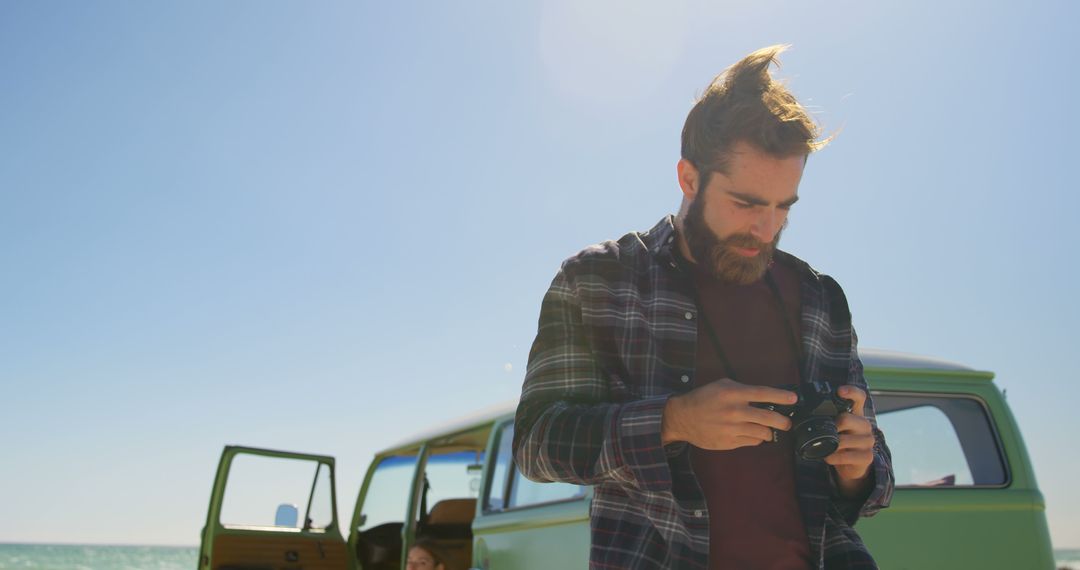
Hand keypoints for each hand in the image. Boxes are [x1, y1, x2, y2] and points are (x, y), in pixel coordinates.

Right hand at [662, 378, 796, 449]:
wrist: (682, 418)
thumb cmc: (703, 398)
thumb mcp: (722, 385)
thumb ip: (743, 390)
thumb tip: (765, 397)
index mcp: (733, 393)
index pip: (763, 394)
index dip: (781, 396)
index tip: (794, 399)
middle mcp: (735, 411)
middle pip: (769, 418)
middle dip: (783, 422)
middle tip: (786, 423)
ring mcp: (732, 429)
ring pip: (763, 433)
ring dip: (768, 431)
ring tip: (766, 429)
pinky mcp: (729, 443)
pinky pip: (752, 442)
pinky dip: (755, 438)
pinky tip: (750, 433)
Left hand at [826, 385, 875, 496]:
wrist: (853, 465)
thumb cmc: (841, 443)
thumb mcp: (835, 428)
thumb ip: (827, 418)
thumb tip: (800, 410)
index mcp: (857, 414)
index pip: (859, 397)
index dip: (851, 391)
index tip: (839, 391)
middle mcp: (865, 425)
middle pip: (847, 418)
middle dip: (831, 426)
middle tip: (824, 432)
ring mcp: (868, 441)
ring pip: (844, 439)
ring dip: (831, 445)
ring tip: (825, 447)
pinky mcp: (867, 456)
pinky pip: (846, 456)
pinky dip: (833, 457)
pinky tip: (829, 457)